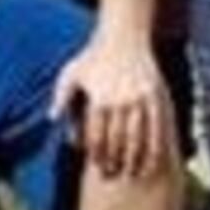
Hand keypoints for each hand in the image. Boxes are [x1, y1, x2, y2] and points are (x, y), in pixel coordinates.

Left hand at [54, 32, 170, 179]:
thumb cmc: (93, 56)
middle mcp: (120, 101)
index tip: (97, 166)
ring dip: (135, 160)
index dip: (97, 156)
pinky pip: (157, 128)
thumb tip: (51, 119)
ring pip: (139, 139)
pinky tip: (153, 162)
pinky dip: (156, 148)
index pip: (97, 138)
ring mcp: (140, 99)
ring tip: (131, 173)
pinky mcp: (155, 96)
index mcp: (99, 99)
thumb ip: (61, 96)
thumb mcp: (71, 72)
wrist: (123, 35)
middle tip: (112, 174)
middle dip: (114, 162)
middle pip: (117, 142)